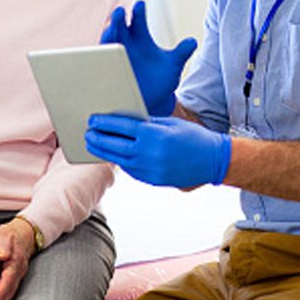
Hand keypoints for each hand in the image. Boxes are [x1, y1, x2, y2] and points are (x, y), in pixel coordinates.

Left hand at [0, 218, 34, 299]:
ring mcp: (19, 273)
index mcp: (15, 259)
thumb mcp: (5, 234)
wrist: (23, 233)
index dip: (0, 291)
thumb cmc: (10, 234)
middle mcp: (19, 268)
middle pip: (10, 289)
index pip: (7, 278)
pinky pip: (11, 290)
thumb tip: (1, 254)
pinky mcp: (17, 276)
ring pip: (11, 292)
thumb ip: (3, 243)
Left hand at [85, 114, 230, 188]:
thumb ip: (147, 123)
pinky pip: (131, 170)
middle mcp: (149, 153)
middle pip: (115, 145)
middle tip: (87, 133)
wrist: (212, 160)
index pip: (121, 127)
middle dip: (98, 138)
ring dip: (105, 152)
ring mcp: (150, 169)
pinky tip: (113, 155)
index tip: (93, 119)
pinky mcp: (152, 180)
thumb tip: (125, 122)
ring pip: (119, 160)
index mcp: (153, 135)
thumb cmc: (193, 137)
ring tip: (94, 145)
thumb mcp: (169, 123)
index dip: (105, 123)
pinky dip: (120, 161)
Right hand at [102, 0, 196, 114]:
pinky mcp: (107, 71)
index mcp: (140, 36)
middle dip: (119, 19)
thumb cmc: (160, 80)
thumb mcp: (172, 66)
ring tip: (109, 30)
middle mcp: (125, 43)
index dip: (139, 12)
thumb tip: (192, 42)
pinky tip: (101, 55)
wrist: (150, 104)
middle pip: (120, 27)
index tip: (140, 6)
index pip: (138, 20)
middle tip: (121, 12)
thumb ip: (181, 53)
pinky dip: (100, 58)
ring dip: (108, 35)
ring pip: (108, 42)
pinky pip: (100, 63)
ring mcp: (114, 57)